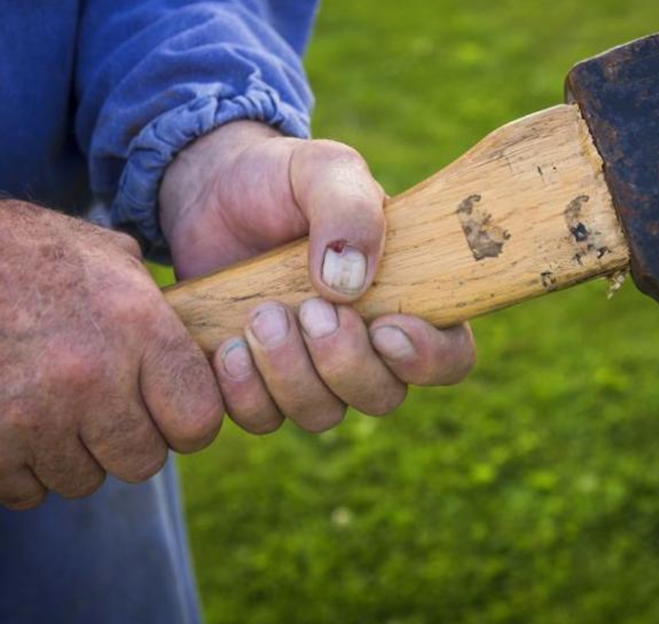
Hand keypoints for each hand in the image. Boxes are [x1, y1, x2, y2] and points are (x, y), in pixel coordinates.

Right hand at [0, 155, 222, 507]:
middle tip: (100, 411)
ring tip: (47, 407)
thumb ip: (158, 311)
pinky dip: (20, 470)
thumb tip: (199, 351)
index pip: (199, 420)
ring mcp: (35, 420)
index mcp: (138, 328)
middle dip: (128, 441)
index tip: (166, 412)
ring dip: (71, 455)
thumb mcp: (109, 256)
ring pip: (86, 481)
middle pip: (145, 462)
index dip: (185, 421)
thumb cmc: (22, 252)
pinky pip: (28, 493)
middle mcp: (93, 379)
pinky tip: (10, 425)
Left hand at [159, 122, 475, 432]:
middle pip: (382, 397)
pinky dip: (244, 391)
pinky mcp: (257, 383)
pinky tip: (228, 346)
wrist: (209, 191)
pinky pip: (262, 418)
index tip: (386, 328)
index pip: (449, 356)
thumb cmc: (282, 179)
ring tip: (259, 315)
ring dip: (290, 374)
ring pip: (321, 414)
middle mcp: (365, 345)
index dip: (427, 359)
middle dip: (344, 362)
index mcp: (404, 297)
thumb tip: (349, 281)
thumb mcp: (323, 170)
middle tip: (308, 309)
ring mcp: (311, 370)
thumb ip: (348, 208)